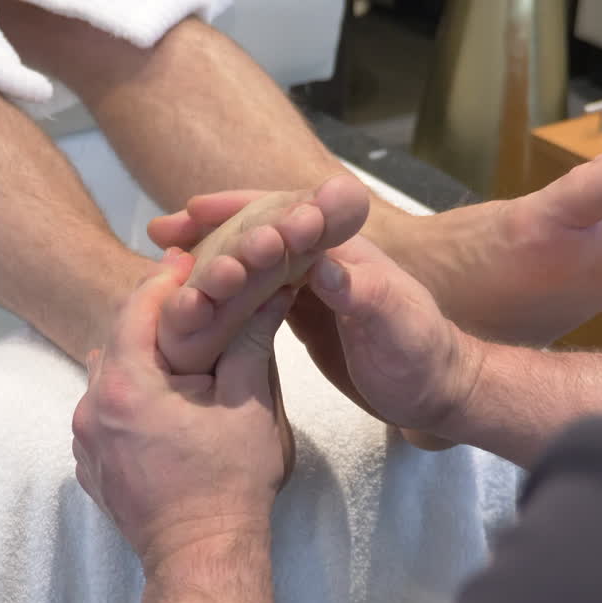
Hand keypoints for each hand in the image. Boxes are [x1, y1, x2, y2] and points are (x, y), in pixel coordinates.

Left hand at [72, 251, 293, 574]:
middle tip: (186, 297)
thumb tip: (271, 293)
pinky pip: (103, 415)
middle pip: (115, 341)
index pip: (134, 310)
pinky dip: (128, 398)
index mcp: (125, 388)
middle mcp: (92, 410)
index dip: (163, 280)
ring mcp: (86, 443)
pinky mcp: (91, 468)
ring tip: (177, 348)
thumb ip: (251, 343)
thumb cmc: (230, 485)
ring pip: (106, 378)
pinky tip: (162, 400)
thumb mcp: (249, 406)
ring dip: (137, 358)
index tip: (187, 260)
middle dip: (149, 317)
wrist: (203, 556)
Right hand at [150, 193, 459, 448]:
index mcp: (344, 253)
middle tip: (160, 233)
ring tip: (167, 264)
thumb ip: (363, 292)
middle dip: (209, 229)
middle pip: (257, 232)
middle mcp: (323, 261)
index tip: (193, 211)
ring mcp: (311, 286)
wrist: (440, 392)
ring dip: (211, 257)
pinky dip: (225, 289)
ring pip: (252, 260)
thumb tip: (320, 264)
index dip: (238, 210)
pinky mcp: (304, 313)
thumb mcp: (398, 326)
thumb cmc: (424, 358)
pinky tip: (196, 297)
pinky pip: (256, 290)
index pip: (282, 216)